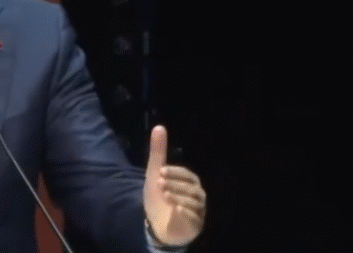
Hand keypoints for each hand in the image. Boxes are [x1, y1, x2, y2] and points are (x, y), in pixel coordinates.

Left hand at [143, 125, 205, 246]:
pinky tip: (175, 209)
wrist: (156, 222)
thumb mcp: (155, 172)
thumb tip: (159, 127)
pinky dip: (185, 213)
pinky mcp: (195, 225)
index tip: (160, 172)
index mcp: (190, 182)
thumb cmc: (159, 195)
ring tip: (164, 195)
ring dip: (178, 197)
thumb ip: (158, 151)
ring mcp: (197, 211)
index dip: (174, 172)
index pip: (186, 175)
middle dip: (175, 185)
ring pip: (192, 202)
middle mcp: (197, 195)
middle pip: (191, 188)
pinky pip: (194, 218)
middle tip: (159, 183)